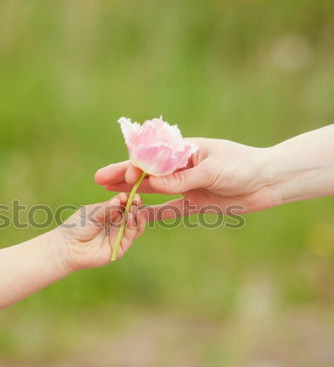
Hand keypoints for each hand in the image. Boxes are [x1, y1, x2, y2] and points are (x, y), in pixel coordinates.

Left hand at [58, 193, 146, 270]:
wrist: (66, 246)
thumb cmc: (76, 226)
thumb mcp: (91, 212)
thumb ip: (107, 207)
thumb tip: (122, 197)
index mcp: (111, 213)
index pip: (126, 205)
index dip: (131, 200)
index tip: (134, 193)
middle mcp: (117, 224)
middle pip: (133, 215)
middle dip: (137, 207)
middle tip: (138, 200)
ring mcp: (119, 237)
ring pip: (135, 227)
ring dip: (138, 217)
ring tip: (136, 209)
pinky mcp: (119, 249)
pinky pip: (129, 238)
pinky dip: (133, 227)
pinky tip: (131, 219)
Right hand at [95, 138, 277, 217]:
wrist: (268, 180)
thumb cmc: (243, 166)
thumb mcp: (212, 170)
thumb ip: (182, 179)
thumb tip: (153, 185)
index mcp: (184, 151)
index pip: (151, 157)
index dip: (133, 166)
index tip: (120, 176)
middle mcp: (180, 167)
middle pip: (146, 172)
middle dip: (122, 175)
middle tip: (98, 179)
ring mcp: (185, 185)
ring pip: (153, 189)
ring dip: (131, 191)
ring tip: (108, 193)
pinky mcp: (193, 202)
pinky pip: (169, 209)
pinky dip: (153, 212)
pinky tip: (137, 215)